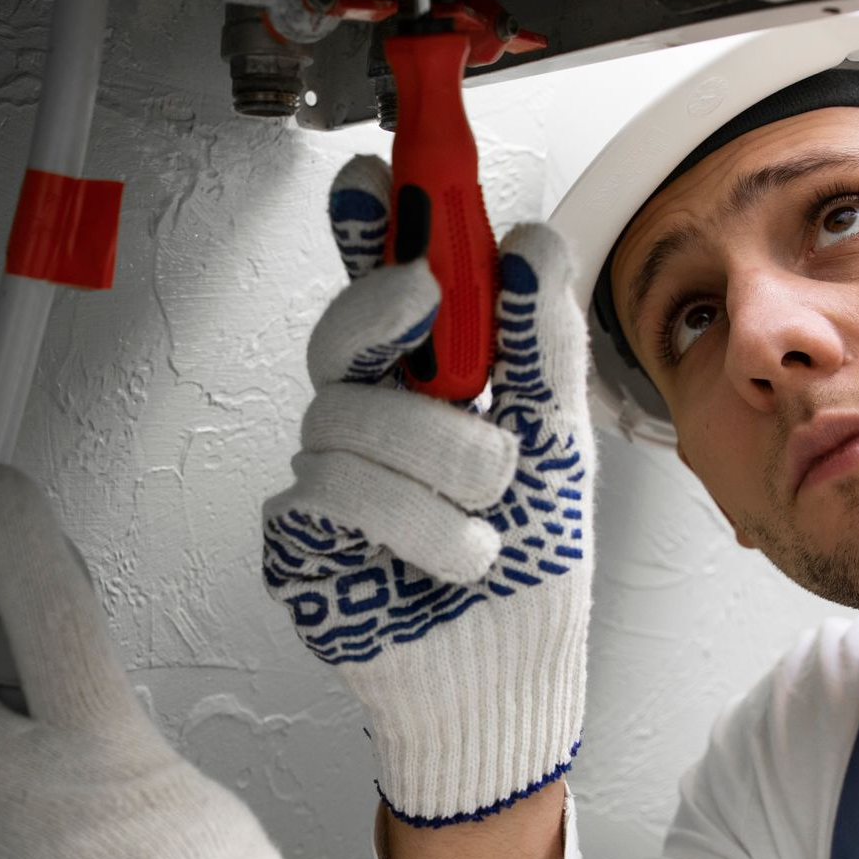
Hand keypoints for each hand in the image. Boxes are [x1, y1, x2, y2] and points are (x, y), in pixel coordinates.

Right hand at [261, 156, 595, 825]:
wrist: (510, 680)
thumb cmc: (533, 563)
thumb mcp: (559, 443)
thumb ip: (540, 347)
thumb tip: (531, 246)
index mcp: (428, 382)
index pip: (382, 285)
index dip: (367, 228)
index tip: (375, 177)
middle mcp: (370, 417)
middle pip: (341, 332)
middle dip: (390, 316)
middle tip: (427, 300)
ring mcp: (327, 475)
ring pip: (345, 417)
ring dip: (440, 465)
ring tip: (488, 517)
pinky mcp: (299, 538)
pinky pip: (333, 493)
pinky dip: (416, 527)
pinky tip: (453, 558)